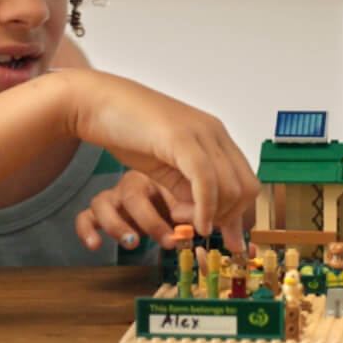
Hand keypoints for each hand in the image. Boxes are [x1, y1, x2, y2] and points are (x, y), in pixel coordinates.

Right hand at [59, 72, 256, 252]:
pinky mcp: (180, 138)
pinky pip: (206, 181)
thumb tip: (207, 216)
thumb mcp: (165, 165)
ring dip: (212, 216)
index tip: (227, 239)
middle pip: (246, 188)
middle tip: (199, 228)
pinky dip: (205, 208)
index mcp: (214, 135)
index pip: (247, 182)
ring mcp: (200, 133)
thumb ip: (187, 187)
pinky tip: (196, 222)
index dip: (239, 215)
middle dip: (229, 218)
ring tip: (185, 222)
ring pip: (230, 187)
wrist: (95, 103)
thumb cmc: (127, 131)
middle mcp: (214, 132)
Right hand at [76, 171, 187, 252]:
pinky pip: (84, 217)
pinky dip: (86, 230)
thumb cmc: (174, 206)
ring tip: (132, 243)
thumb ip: (189, 214)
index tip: (179, 237)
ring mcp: (112, 198)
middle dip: (150, 223)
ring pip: (101, 203)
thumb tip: (194, 227)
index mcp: (153, 177)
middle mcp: (129, 184)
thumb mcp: (185, 208)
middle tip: (167, 242)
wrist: (162, 210)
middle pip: (131, 196)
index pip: (156, 186)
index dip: (170, 213)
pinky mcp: (98, 213)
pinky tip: (95, 245)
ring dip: (116, 226)